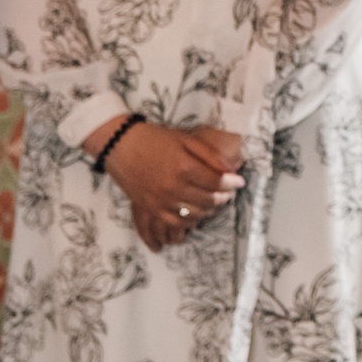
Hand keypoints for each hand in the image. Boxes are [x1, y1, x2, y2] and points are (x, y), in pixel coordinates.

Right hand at [88, 119, 244, 251]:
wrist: (121, 146)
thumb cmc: (155, 139)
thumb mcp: (185, 139)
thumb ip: (208, 155)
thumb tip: (231, 168)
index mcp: (184, 167)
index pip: (216, 182)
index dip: (232, 183)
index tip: (239, 182)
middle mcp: (174, 187)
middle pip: (209, 200)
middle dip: (224, 197)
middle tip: (229, 192)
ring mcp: (161, 201)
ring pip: (195, 214)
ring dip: (210, 210)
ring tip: (216, 202)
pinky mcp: (151, 209)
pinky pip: (176, 223)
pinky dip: (190, 220)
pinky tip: (197, 213)